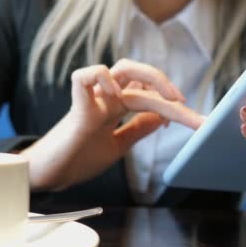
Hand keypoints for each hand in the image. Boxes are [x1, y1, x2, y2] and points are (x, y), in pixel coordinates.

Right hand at [20, 59, 204, 190]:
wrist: (51, 177)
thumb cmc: (78, 159)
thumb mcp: (118, 146)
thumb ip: (138, 129)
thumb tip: (163, 116)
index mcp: (115, 108)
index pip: (149, 96)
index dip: (173, 105)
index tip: (194, 122)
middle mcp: (106, 100)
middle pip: (139, 75)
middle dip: (167, 86)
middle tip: (185, 104)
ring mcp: (92, 101)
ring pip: (122, 69)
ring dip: (151, 77)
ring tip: (166, 98)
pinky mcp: (77, 109)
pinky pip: (85, 77)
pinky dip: (101, 77)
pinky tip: (114, 93)